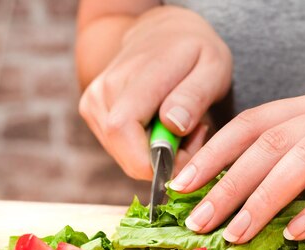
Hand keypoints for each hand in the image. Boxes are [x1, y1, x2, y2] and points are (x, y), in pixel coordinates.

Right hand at [79, 6, 231, 179]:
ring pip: (125, 157)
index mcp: (136, 75)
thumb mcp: (213, 67)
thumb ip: (194, 96)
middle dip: (164, 161)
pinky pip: (120, 150)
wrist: (162, 31)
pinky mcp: (91, 112)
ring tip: (179, 126)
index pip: (123, 129)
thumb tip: (172, 124)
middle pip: (127, 154)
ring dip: (156, 155)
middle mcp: (105, 89)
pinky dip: (144, 149)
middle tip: (192, 136)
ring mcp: (93, 102)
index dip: (152, 161)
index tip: (186, 155)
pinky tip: (160, 127)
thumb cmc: (194, 51)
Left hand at [169, 89, 304, 242]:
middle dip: (228, 183)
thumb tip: (222, 201)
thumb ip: (282, 173)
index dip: (213, 153)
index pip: (252, 123)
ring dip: (266, 198)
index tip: (181, 186)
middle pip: (272, 141)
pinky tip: (297, 233)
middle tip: (200, 220)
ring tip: (239, 232)